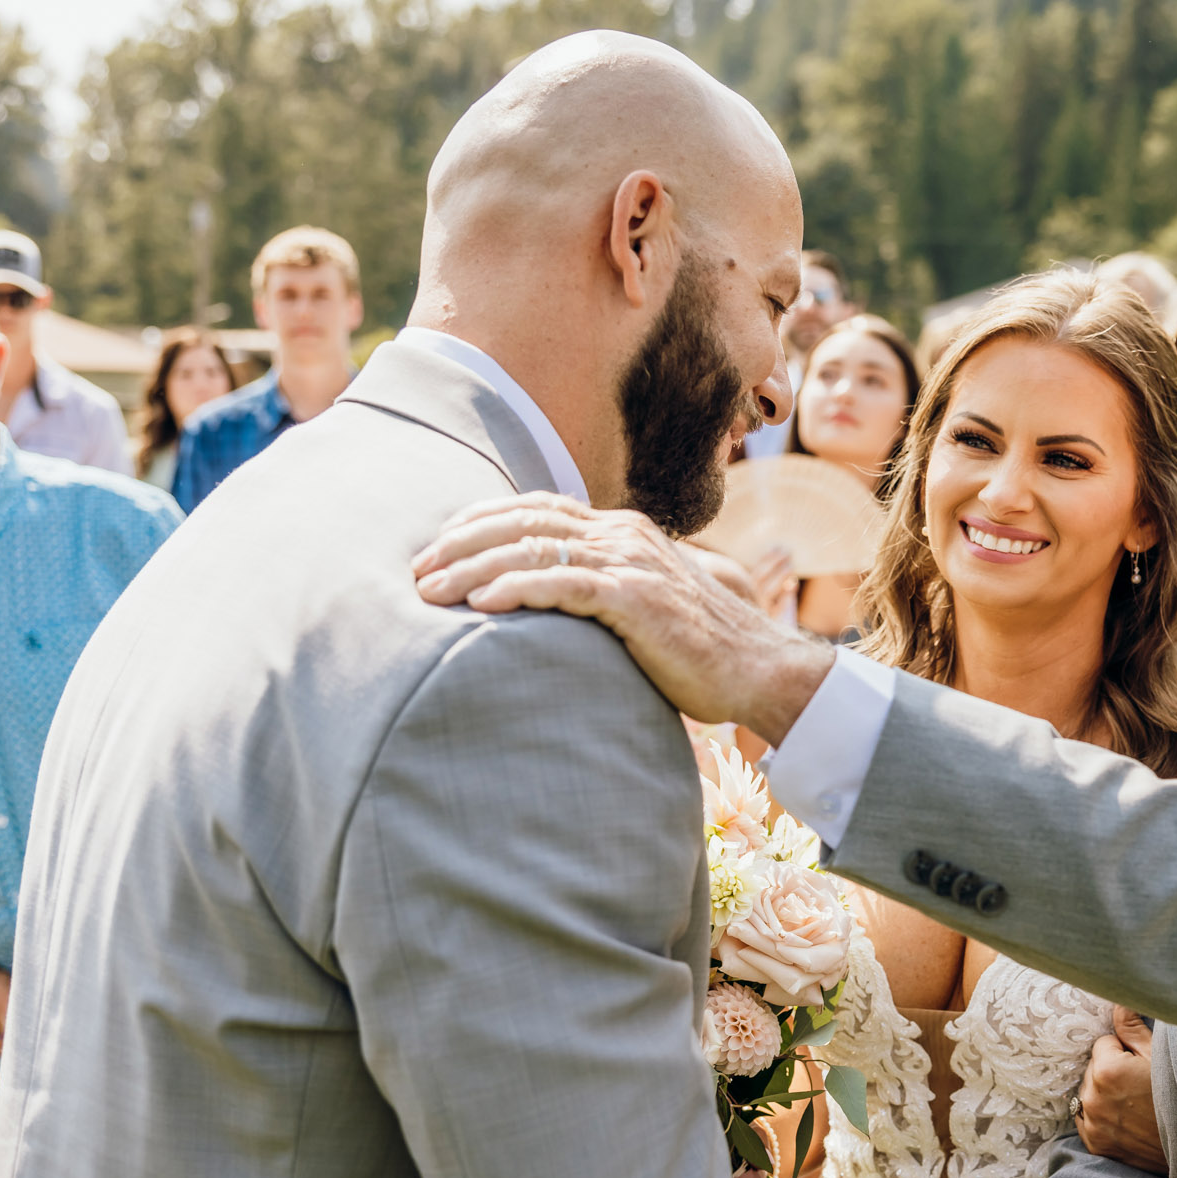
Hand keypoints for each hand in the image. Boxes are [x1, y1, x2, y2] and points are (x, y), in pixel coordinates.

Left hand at [411, 495, 832, 742]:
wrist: (759, 669)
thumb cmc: (700, 650)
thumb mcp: (644, 607)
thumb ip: (603, 592)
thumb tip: (555, 607)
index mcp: (623, 532)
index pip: (538, 508)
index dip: (481, 520)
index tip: (438, 544)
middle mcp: (624, 536)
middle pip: (524, 521)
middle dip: (461, 543)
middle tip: (417, 571)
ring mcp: (631, 563)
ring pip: (534, 548)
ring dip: (473, 568)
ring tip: (430, 591)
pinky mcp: (637, 599)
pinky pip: (565, 583)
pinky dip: (517, 588)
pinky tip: (481, 605)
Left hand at [1076, 1008, 1166, 1174]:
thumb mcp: (1160, 1056)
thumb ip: (1132, 1026)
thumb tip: (1119, 998)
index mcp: (1107, 1070)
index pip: (1103, 1043)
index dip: (1124, 1051)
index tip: (1141, 1065)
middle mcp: (1092, 1096)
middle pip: (1094, 1068)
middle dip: (1111, 1070)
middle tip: (1140, 1086)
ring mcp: (1091, 1123)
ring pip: (1089, 1092)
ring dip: (1103, 1093)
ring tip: (1133, 1104)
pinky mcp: (1093, 1143)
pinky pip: (1086, 1118)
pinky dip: (1100, 1116)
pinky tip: (1124, 1119)